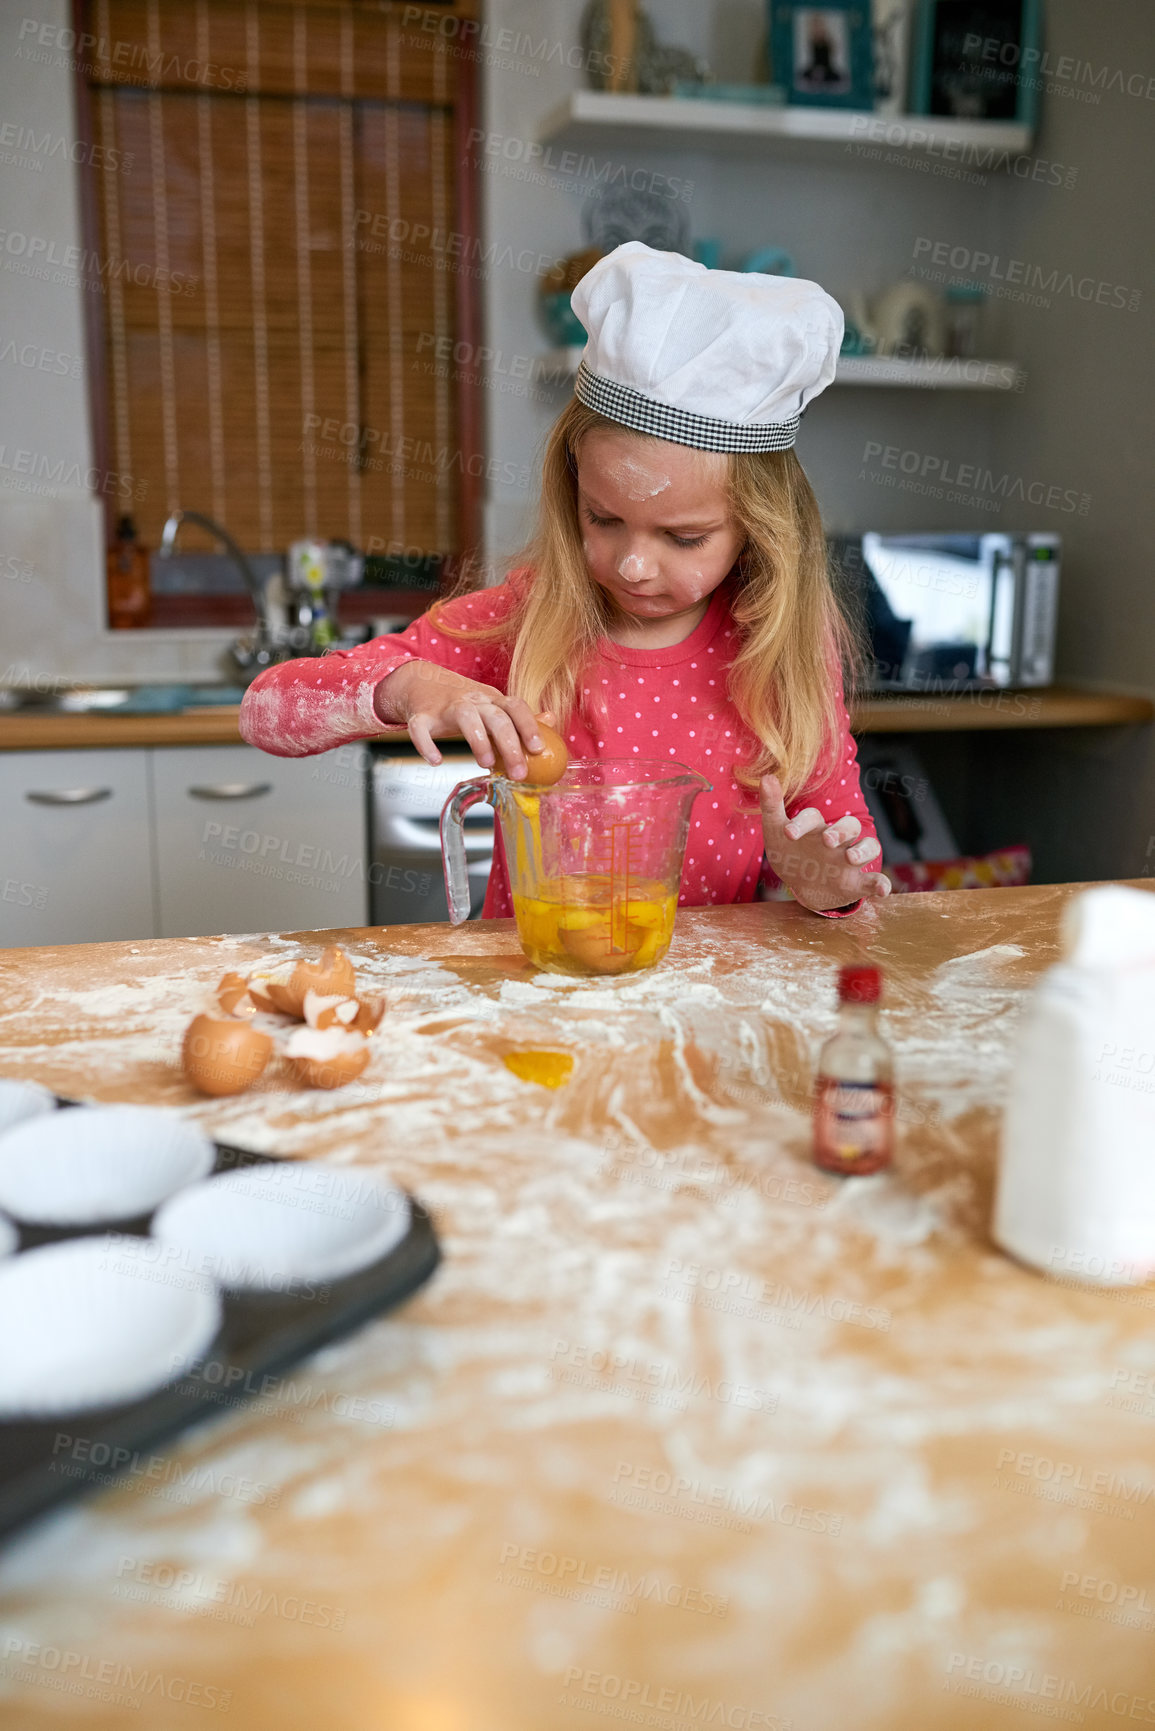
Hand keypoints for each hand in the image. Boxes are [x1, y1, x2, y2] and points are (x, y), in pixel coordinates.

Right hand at [374, 660, 555, 780]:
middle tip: (519, 772)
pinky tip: (436, 760)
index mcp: (491, 699)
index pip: (515, 706)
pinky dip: (426, 745)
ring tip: (486, 764)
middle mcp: (471, 700)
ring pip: (465, 716)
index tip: (539, 749)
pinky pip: (420, 728)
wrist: (420, 683)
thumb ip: (520, 716)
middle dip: (510, 745)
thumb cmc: (462, 701)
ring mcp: (446, 706)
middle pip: (495, 716)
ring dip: (478, 740)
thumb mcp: (492, 705)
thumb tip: (551, 720)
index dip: (529, 726)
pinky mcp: (421, 716)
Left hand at [759, 773, 889, 911]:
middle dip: (840, 831)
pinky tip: (883, 890)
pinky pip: (875, 880)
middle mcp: (838, 840)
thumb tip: (766, 777)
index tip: (788, 834)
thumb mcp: (777, 833)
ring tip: (851, 859)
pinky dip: (882, 884)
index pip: (814, 817)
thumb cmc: (791, 854)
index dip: (802, 823)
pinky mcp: (858, 882)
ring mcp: (850, 860)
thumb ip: (772, 807)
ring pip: (869, 846)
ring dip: (863, 851)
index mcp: (816, 827)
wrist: (803, 887)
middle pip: (849, 825)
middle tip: (827, 840)